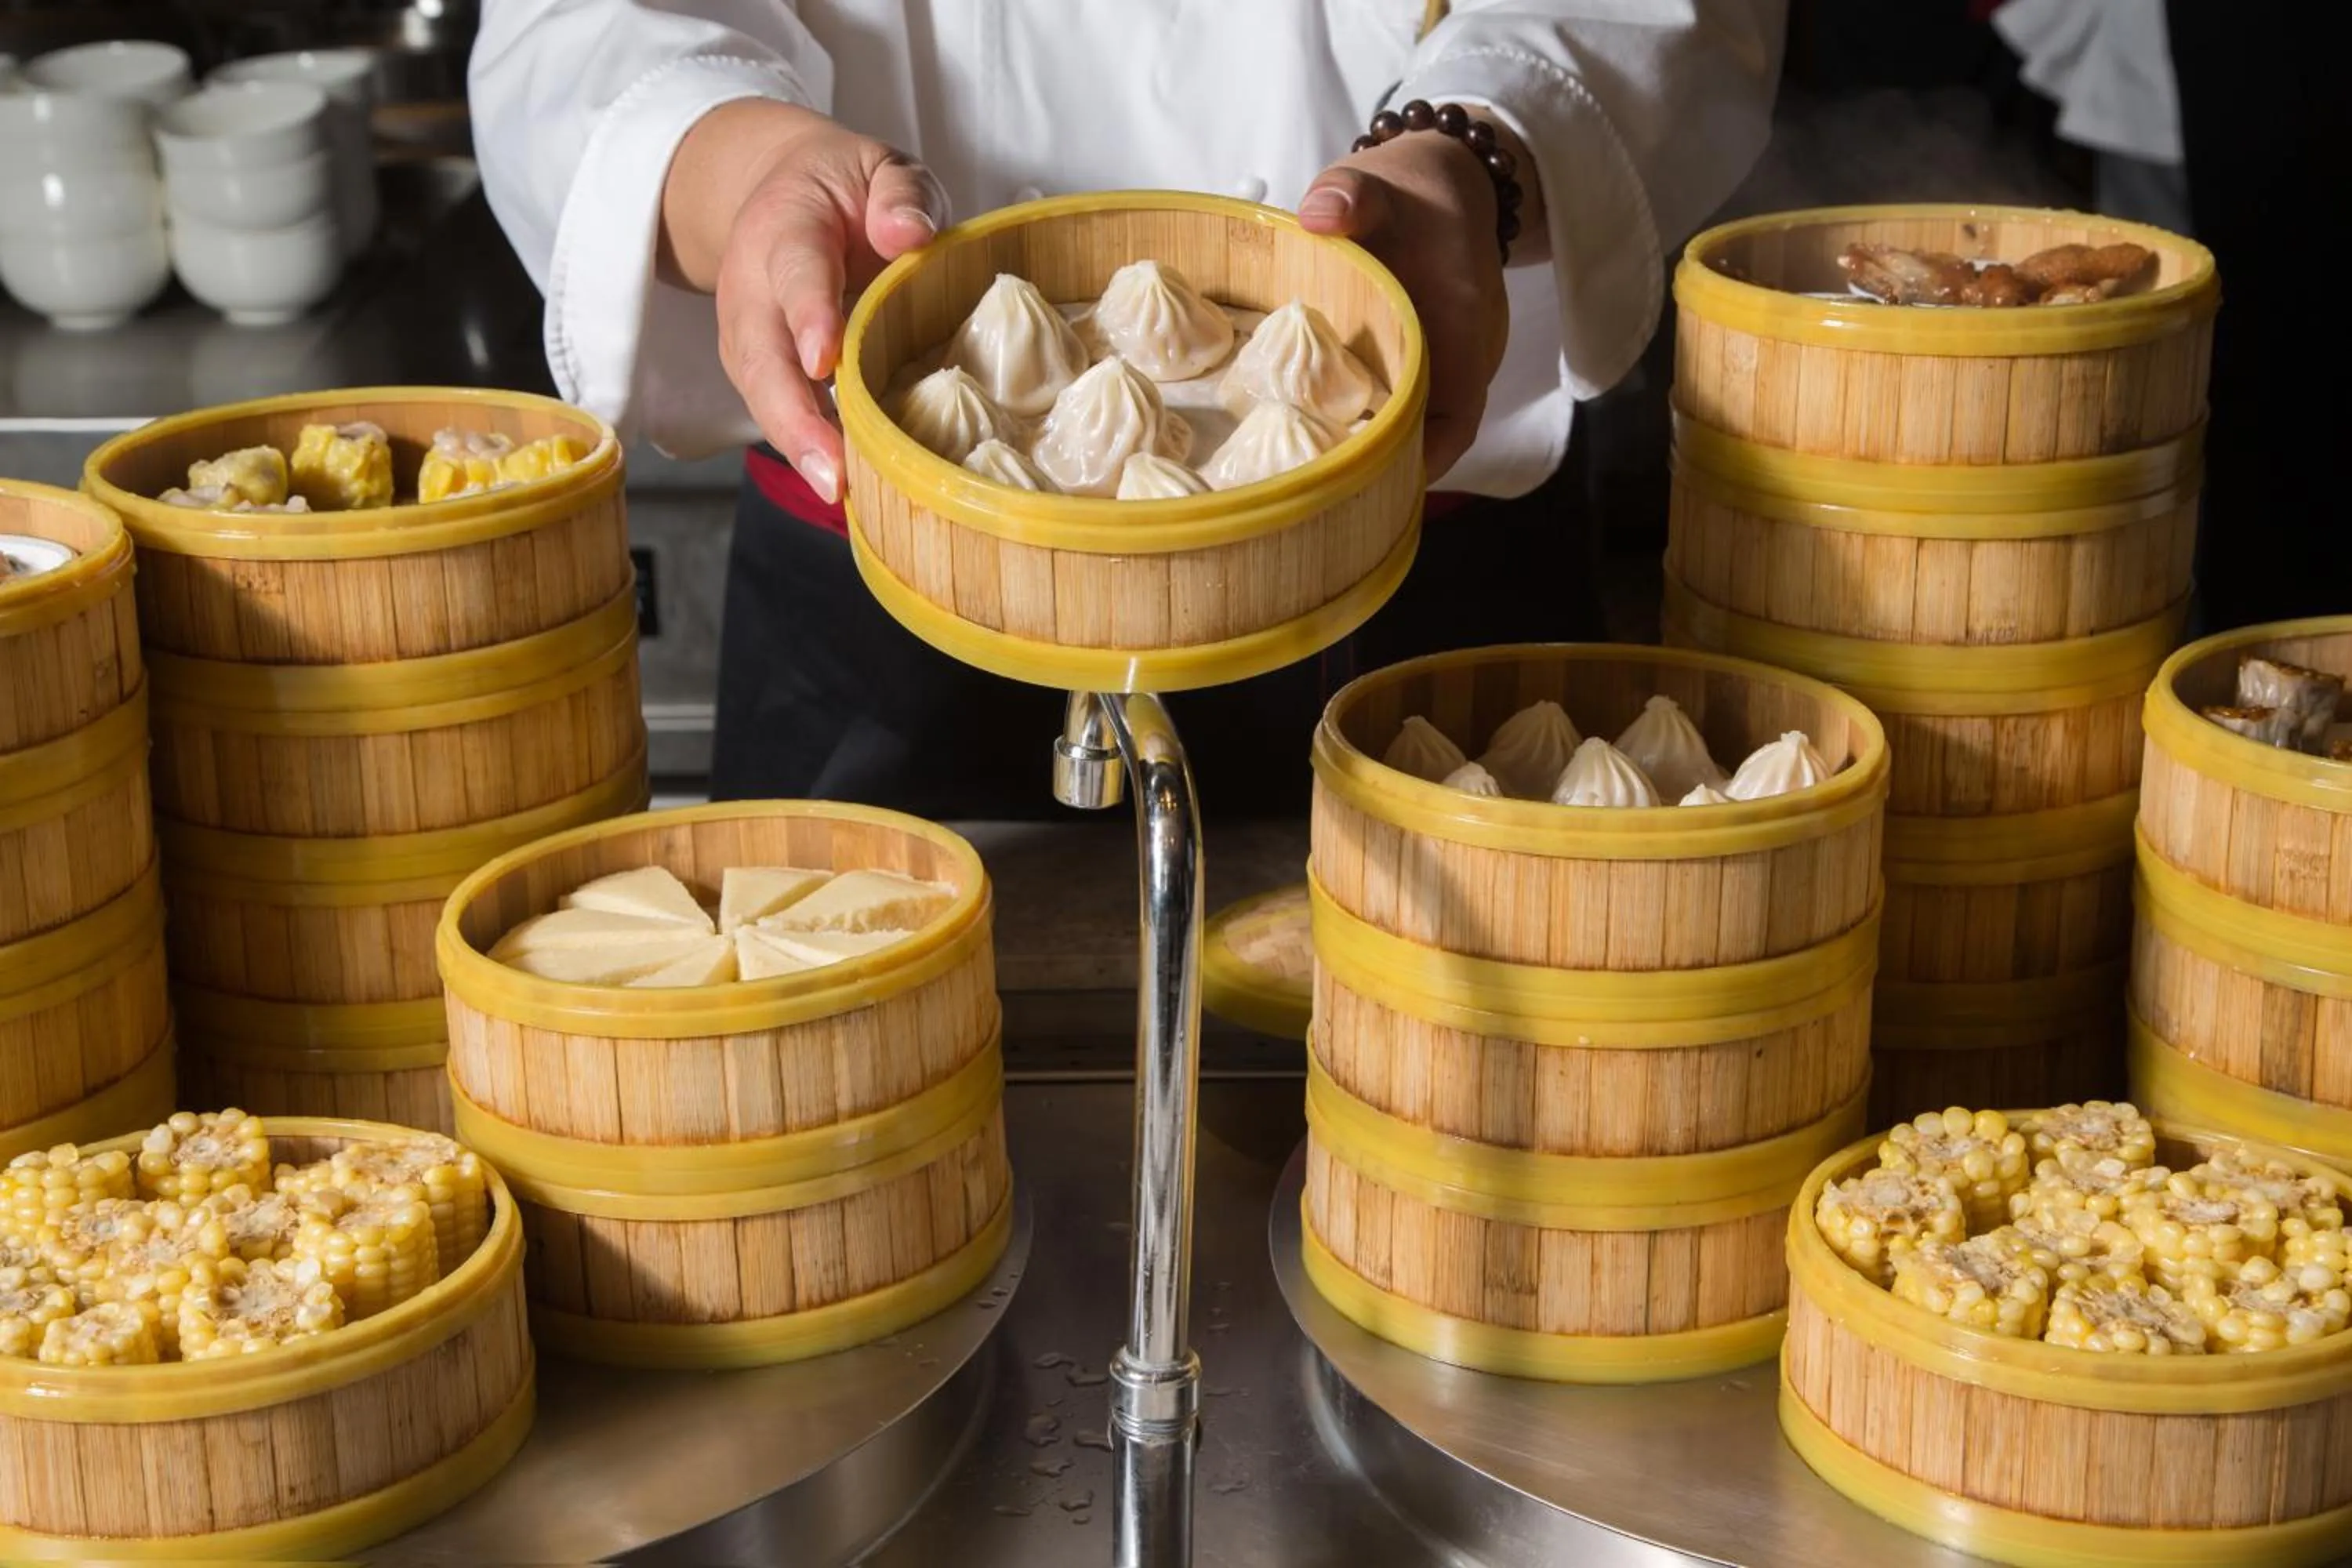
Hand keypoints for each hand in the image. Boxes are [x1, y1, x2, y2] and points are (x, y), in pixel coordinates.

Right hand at [663, 101, 947, 501]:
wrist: (777, 193)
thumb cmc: (844, 190)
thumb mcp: (880, 168)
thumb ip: (899, 194)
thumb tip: (909, 236)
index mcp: (784, 228)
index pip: (794, 273)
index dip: (808, 315)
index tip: (825, 359)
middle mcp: (752, 289)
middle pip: (762, 357)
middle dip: (793, 416)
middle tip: (830, 471)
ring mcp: (748, 336)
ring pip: (762, 395)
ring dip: (796, 445)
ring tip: (837, 491)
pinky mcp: (759, 371)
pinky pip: (778, 412)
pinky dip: (806, 449)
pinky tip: (843, 486)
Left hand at [1298, 124, 1538, 484]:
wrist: (1445, 177)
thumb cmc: (1410, 187)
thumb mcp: (1378, 180)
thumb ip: (1351, 194)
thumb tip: (1319, 213)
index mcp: (1462, 320)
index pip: (1456, 414)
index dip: (1422, 457)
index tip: (1371, 480)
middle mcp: (1465, 353)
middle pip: (1434, 432)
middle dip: (1386, 463)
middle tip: (1321, 487)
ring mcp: (1449, 360)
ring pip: (1422, 423)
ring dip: (1378, 446)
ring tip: (1317, 471)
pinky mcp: (1429, 359)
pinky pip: (1407, 403)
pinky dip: (1372, 420)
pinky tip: (1323, 431)